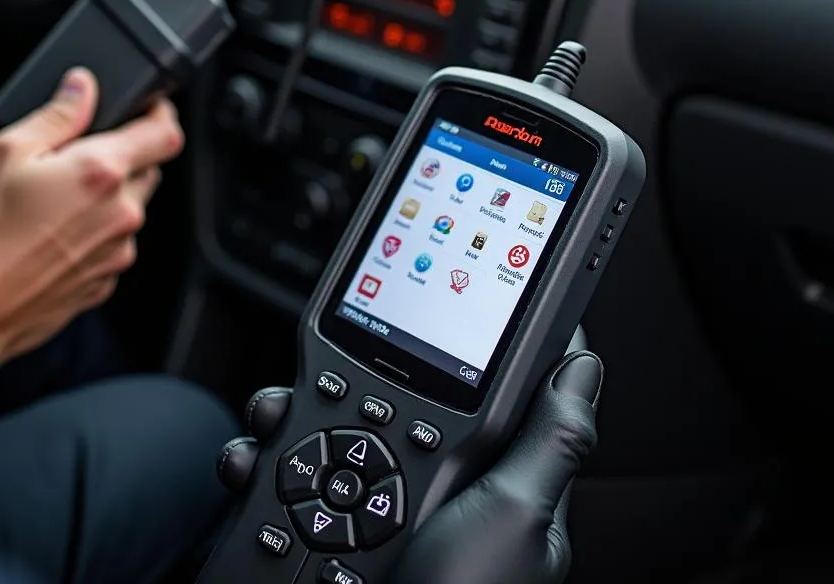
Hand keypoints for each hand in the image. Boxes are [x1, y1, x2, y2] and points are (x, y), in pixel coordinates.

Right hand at [0, 67, 181, 380]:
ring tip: (53, 202)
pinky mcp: (104, 281)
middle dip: (125, 156)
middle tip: (78, 156)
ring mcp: (117, 251)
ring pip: (130, 209)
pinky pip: (113, 244)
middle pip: (149, 170)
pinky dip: (94, 233)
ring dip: (108, 198)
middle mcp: (122, 213)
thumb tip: (83, 87)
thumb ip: (57, 115)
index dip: (162, 114)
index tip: (150, 107)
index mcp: (102, 173)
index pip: (166, 134)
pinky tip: (51, 236)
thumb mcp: (6, 153)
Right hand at [218, 345, 600, 583]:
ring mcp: (368, 511)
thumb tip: (583, 362)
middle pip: (387, 397)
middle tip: (321, 376)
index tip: (429, 301)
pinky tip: (250, 462)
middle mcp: (426, 490)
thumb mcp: (516, 522)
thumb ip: (550, 442)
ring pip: (325, 429)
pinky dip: (257, 462)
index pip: (480, 391)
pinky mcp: (314, 531)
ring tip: (274, 419)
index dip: (457, 346)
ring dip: (289, 417)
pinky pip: (281, 477)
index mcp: (489, 482)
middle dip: (347, 378)